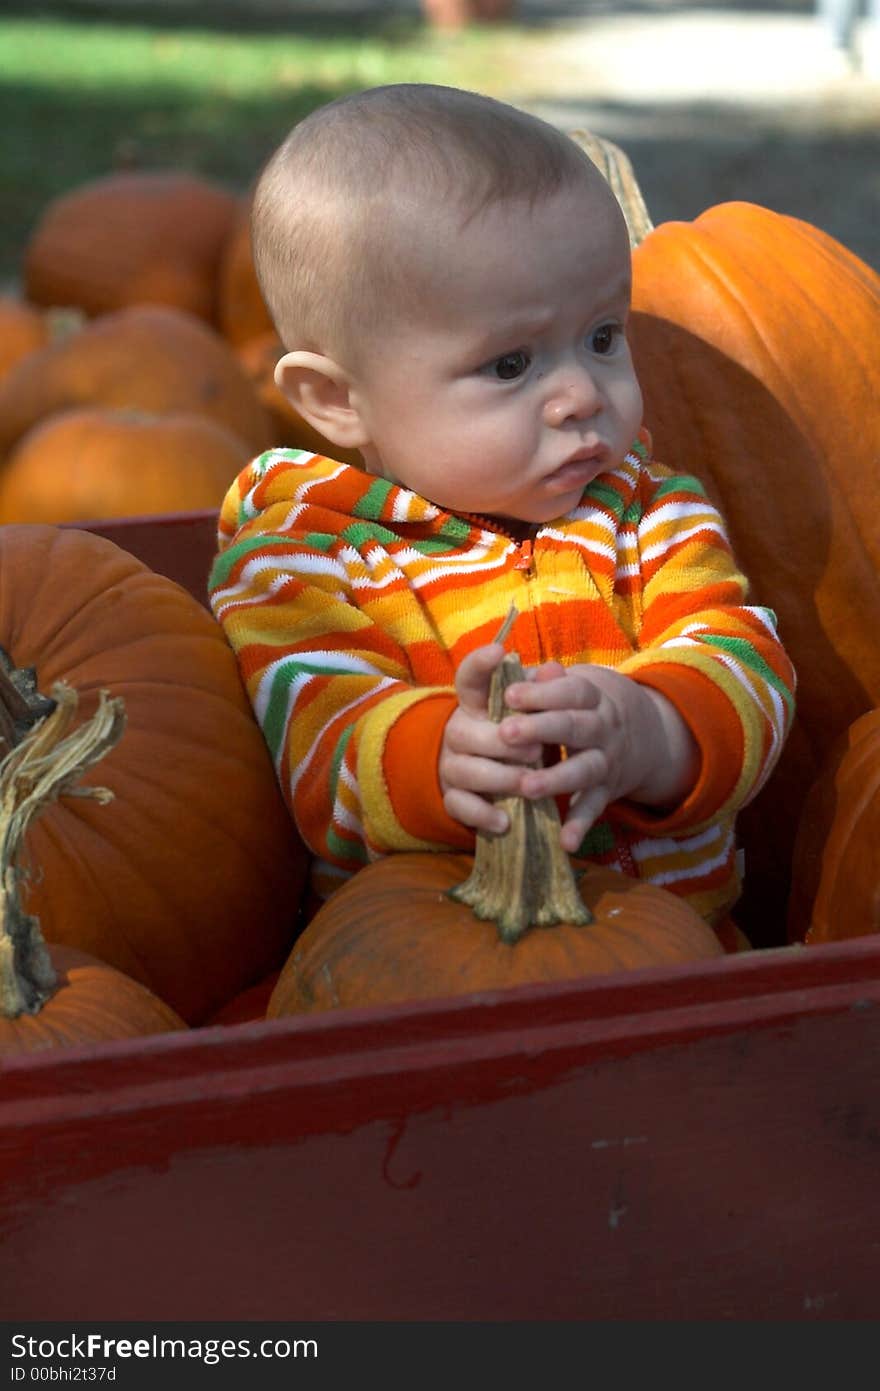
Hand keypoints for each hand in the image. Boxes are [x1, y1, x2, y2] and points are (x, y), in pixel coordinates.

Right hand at [438, 643, 544, 835]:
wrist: (492, 775)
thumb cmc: (515, 735)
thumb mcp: (529, 712)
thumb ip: (541, 692)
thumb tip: (554, 669)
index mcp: (475, 704)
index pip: (469, 677)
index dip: (480, 664)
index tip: (499, 651)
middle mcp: (458, 731)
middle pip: (468, 731)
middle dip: (502, 741)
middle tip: (536, 750)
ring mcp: (453, 766)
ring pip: (467, 771)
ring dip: (499, 778)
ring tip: (528, 784)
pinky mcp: (454, 797)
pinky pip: (460, 807)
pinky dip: (482, 815)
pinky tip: (505, 822)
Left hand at [499, 663, 698, 851]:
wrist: (643, 733)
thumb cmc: (585, 706)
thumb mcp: (572, 686)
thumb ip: (544, 681)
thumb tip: (517, 664)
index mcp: (592, 697)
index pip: (570, 691)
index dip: (542, 693)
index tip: (510, 695)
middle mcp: (603, 728)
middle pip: (576, 726)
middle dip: (542, 729)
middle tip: (506, 734)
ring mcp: (606, 762)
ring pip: (584, 770)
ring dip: (557, 779)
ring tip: (526, 786)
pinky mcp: (606, 792)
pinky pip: (594, 809)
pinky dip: (581, 826)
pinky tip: (566, 842)